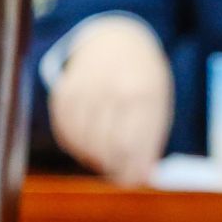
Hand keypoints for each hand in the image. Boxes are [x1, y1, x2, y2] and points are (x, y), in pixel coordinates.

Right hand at [48, 16, 173, 185]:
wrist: (116, 40)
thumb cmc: (142, 81)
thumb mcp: (156, 104)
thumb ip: (150, 141)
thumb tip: (142, 178)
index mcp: (142, 93)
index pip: (131, 145)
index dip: (130, 170)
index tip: (132, 181)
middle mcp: (111, 89)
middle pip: (106, 147)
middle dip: (114, 167)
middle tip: (119, 172)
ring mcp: (85, 89)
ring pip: (83, 142)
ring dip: (94, 158)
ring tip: (105, 158)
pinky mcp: (64, 92)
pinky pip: (65, 131)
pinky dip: (75, 145)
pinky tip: (87, 145)